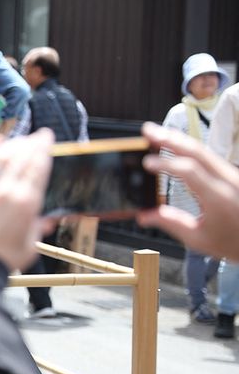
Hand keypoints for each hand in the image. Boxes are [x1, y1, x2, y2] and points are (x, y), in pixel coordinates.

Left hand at [0, 130, 54, 270]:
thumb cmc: (4, 258)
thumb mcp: (31, 245)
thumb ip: (39, 228)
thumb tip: (49, 220)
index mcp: (28, 203)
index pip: (38, 168)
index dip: (43, 150)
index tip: (47, 139)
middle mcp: (9, 193)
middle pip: (23, 159)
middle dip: (33, 143)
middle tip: (39, 135)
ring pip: (3, 159)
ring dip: (14, 145)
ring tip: (22, 138)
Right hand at [138, 122, 238, 259]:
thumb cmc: (233, 243)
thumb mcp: (199, 240)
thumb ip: (171, 223)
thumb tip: (145, 215)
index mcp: (219, 198)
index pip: (190, 171)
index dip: (166, 164)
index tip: (146, 163)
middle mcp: (228, 181)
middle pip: (198, 152)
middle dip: (171, 139)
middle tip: (148, 131)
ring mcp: (232, 176)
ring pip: (204, 151)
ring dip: (179, 140)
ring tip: (157, 134)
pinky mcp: (231, 176)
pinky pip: (209, 157)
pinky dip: (190, 149)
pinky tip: (176, 146)